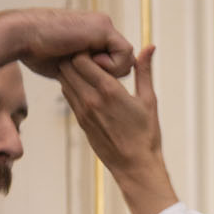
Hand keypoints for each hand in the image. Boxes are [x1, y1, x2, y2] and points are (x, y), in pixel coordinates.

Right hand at [0, 8, 132, 79]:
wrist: (21, 36)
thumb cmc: (36, 52)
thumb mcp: (67, 64)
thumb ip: (84, 69)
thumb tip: (93, 84)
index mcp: (93, 35)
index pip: (115, 61)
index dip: (106, 76)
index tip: (86, 78)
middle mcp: (101, 27)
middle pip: (124, 61)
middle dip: (110, 74)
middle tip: (86, 73)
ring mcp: (103, 25)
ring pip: (127, 58)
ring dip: (109, 71)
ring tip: (85, 65)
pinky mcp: (104, 26)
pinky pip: (124, 53)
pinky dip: (110, 64)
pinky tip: (89, 60)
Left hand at [60, 46, 178, 213]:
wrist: (135, 166)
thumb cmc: (146, 134)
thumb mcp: (149, 100)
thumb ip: (144, 71)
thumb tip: (149, 47)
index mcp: (109, 91)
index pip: (81, 59)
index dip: (86, 50)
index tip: (99, 52)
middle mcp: (91, 99)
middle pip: (67, 66)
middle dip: (75, 58)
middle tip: (90, 58)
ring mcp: (82, 111)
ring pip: (63, 80)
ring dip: (72, 72)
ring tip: (88, 72)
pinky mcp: (79, 121)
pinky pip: (68, 95)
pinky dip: (73, 86)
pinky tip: (87, 87)